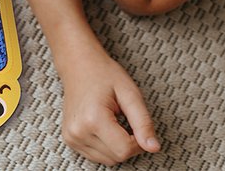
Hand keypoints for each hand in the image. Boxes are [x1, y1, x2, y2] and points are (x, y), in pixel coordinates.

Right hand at [58, 48, 159, 164]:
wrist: (79, 65)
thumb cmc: (104, 74)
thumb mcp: (130, 94)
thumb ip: (143, 123)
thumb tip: (154, 147)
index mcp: (93, 119)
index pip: (124, 150)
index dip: (139, 142)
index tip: (138, 125)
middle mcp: (78, 132)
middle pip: (116, 157)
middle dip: (129, 144)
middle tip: (127, 120)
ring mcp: (72, 138)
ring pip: (107, 160)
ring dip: (118, 146)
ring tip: (114, 121)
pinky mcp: (70, 140)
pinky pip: (96, 156)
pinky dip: (107, 147)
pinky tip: (105, 127)